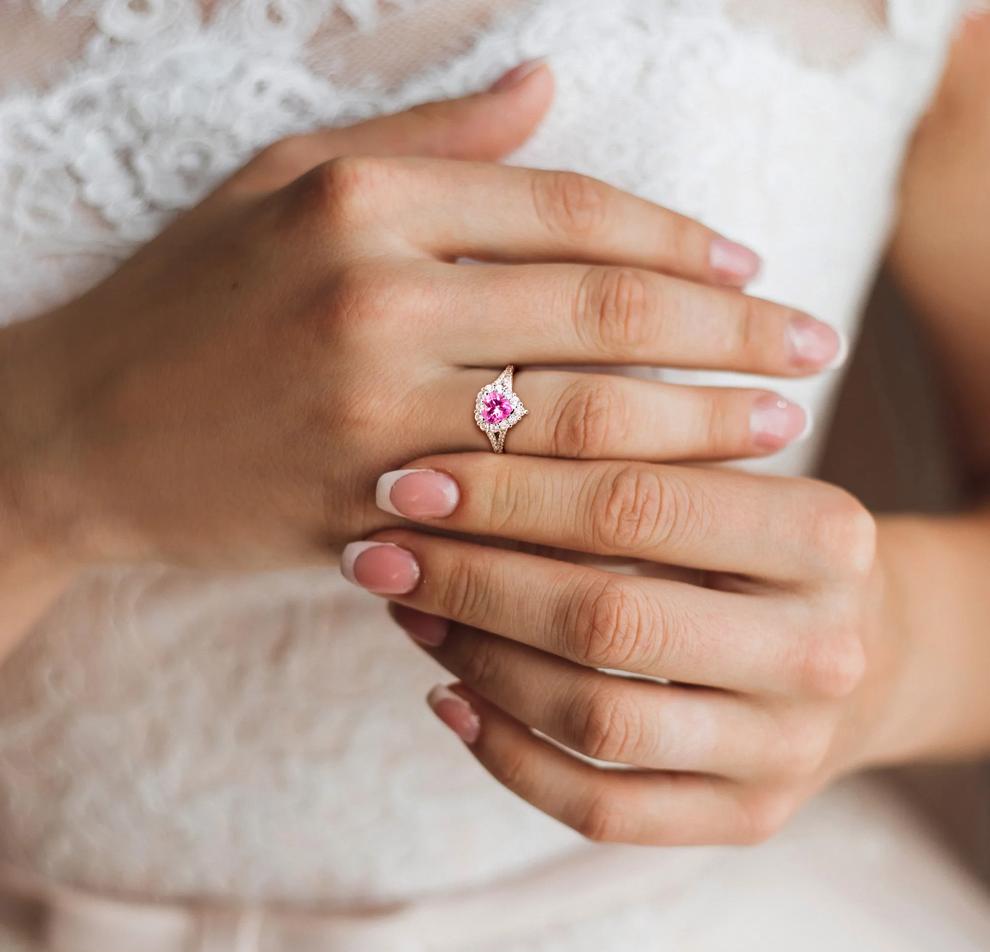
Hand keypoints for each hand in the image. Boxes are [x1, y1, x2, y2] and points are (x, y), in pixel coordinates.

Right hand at [0, 60, 838, 573]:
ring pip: (582, 415)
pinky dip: (607, 504)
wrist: (83, 431)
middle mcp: (374, 299)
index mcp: (362, 204)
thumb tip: (545, 88)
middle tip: (810, 346)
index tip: (751, 267)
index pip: (570, 209)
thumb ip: (425, 139)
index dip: (679, 236)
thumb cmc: (187, 300)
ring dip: (695, 421)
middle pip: (604, 309)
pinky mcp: (366, 507)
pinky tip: (673, 504)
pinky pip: (520, 508)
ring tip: (775, 422)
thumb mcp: (285, 182)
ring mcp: (373, 414)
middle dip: (728, 330)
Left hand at [342, 457, 893, 845]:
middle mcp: (821, 651)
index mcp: (825, 535)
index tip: (409, 482)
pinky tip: (449, 699)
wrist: (862, 648)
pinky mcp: (749, 817)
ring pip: (594, 719)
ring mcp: (788, 750)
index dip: (506, 493)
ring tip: (407, 612)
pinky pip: (604, 809)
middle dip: (471, 582)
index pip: (635, 505)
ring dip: (477, 662)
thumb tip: (449, 461)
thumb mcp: (725, 477)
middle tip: (379, 552)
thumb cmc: (763, 544)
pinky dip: (509, 758)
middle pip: (606, 619)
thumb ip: (622, 457)